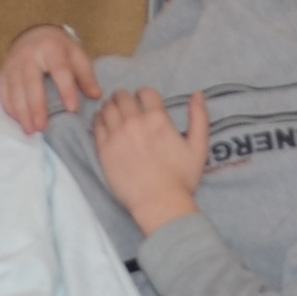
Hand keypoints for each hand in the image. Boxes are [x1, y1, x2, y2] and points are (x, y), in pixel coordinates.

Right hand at [0, 23, 101, 138]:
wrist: (35, 34)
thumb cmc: (60, 49)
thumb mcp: (77, 56)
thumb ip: (86, 76)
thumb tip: (96, 96)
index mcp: (52, 48)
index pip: (60, 70)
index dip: (67, 90)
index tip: (73, 109)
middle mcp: (29, 54)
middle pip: (31, 82)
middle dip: (36, 106)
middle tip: (41, 127)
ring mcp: (13, 62)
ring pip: (15, 88)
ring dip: (21, 111)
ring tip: (30, 130)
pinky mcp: (4, 71)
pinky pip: (4, 90)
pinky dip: (10, 107)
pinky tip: (18, 120)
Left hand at [87, 88, 209, 226]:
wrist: (159, 203)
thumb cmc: (181, 179)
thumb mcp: (199, 147)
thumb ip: (199, 118)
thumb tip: (198, 94)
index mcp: (157, 119)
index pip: (145, 92)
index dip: (145, 95)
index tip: (144, 102)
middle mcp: (134, 122)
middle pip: (122, 96)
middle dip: (125, 98)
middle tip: (127, 106)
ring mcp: (116, 135)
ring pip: (107, 107)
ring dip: (111, 106)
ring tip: (114, 113)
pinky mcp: (104, 149)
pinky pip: (96, 125)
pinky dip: (99, 120)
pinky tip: (104, 124)